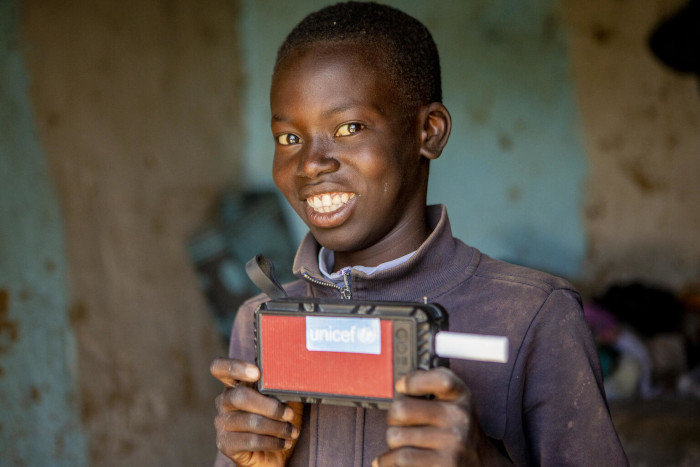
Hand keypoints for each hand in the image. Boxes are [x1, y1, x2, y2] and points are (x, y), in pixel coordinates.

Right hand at [210, 357, 302, 466]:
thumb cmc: (277, 421)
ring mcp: (222, 423)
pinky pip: (251, 441)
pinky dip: (273, 442)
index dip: (235, 367)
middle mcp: (224, 402)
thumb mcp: (282, 399)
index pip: (220, 368)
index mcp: (235, 385)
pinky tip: (285, 442)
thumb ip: (280, 385)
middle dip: (270, 406)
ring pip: (251, 421)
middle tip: (289, 414)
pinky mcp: (225, 444)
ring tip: (292, 431)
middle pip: (240, 396)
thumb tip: (292, 376)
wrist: (273, 454)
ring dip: (277, 427)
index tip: (257, 373)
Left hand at [373, 367, 509, 466]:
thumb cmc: (455, 429)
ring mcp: (452, 443)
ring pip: (396, 436)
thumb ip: (430, 387)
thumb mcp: (453, 401)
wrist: (480, 463)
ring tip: (403, 443)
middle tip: (398, 423)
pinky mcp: (444, 465)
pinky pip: (400, 459)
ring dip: (393, 442)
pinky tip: (389, 460)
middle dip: (393, 418)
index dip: (414, 381)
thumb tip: (400, 386)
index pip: (440, 379)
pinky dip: (388, 460)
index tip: (401, 387)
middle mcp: (459, 418)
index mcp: (461, 396)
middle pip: (402, 409)